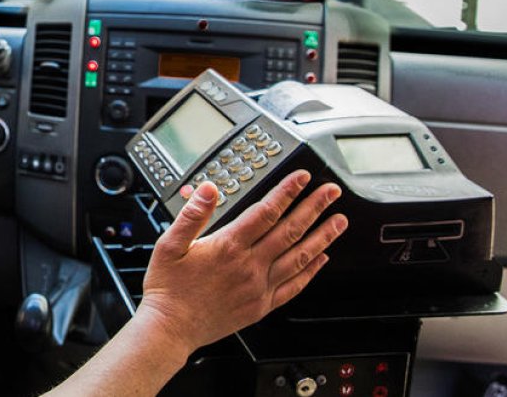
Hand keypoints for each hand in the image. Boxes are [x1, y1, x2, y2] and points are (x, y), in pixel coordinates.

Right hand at [138, 170, 346, 353]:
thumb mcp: (169, 244)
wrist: (171, 328)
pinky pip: (294, 286)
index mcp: (228, 247)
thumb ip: (192, 214)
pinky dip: (311, 271)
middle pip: (290, 230)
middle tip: (331, 192)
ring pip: (300, 257)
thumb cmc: (168, 288)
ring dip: (322, 236)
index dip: (287, 191)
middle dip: (313, 207)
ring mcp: (259, 287)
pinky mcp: (261, 305)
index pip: (266, 212)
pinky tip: (321, 259)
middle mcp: (249, 266)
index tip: (302, 178)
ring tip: (338, 221)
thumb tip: (209, 190)